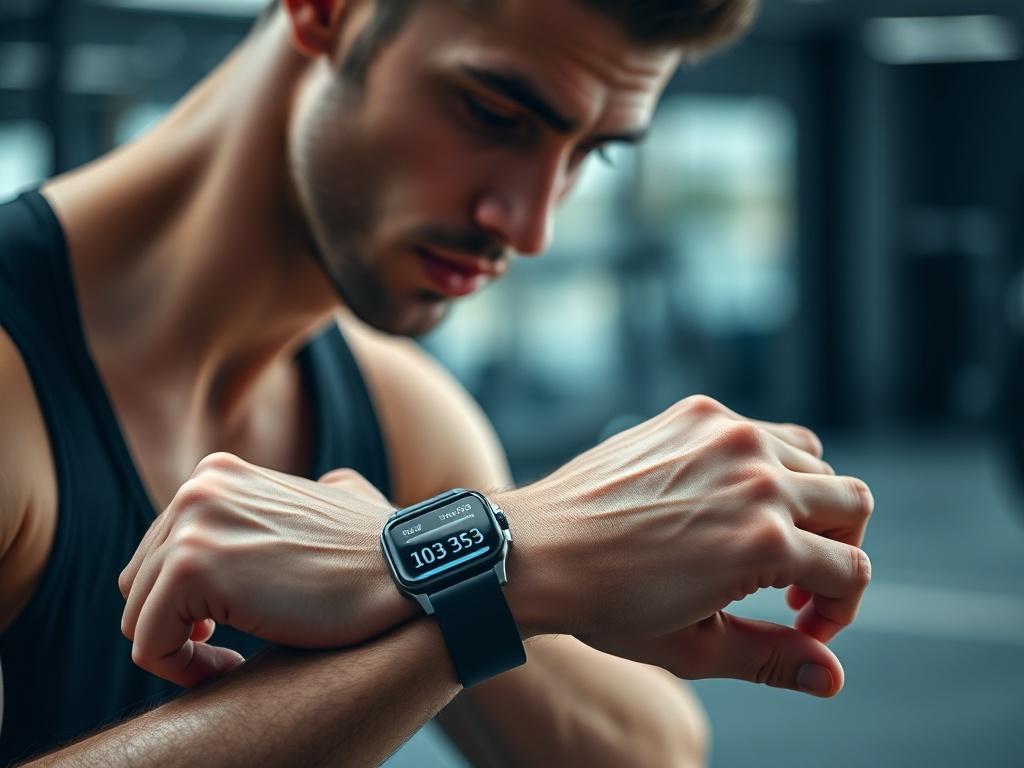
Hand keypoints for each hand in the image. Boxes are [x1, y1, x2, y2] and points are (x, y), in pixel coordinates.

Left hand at [118, 453, 413, 687]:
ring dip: (179, 649)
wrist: (405, 571)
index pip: (161, 550)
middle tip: (227, 646)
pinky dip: (180, 670)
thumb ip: (281, 504)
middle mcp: (197, 488)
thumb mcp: (324, 499)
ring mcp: (192, 524)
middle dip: (177, 622)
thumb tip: (277, 520)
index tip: (224, 629)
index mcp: (217, 473)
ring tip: (230, 661)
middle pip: (141, 580)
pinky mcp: (194, 567)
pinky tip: (232, 667)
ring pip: (140, 615)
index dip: (186, 600)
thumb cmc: (373, 551)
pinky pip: (149, 642)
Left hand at [501, 395, 871, 696]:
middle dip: (837, 550)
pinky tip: (724, 500)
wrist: (536, 550)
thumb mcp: (697, 648)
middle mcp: (754, 474)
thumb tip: (832, 677)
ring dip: (807, 503)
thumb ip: (774, 657)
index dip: (840, 609)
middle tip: (792, 583)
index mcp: (762, 538)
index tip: (804, 625)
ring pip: (814, 461)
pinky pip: (761, 432)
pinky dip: (764, 464)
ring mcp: (724, 434)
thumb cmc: (609, 606)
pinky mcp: (695, 414)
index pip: (851, 569)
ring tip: (763, 539)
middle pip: (852, 503)